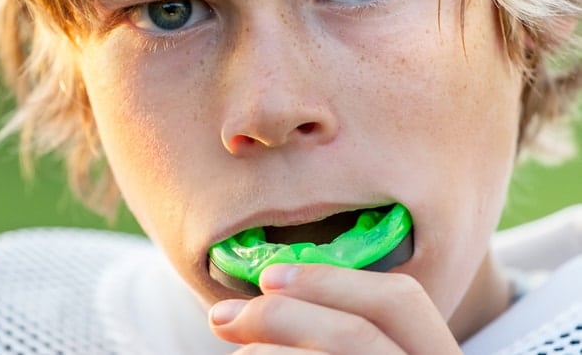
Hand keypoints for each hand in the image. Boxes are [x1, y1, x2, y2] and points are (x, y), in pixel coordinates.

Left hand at [208, 264, 460, 353]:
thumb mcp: (369, 350)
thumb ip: (338, 332)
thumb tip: (255, 304)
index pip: (400, 300)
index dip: (329, 280)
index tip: (268, 277)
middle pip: (355, 332)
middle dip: (280, 315)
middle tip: (223, 317)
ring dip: (265, 353)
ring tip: (241, 354)